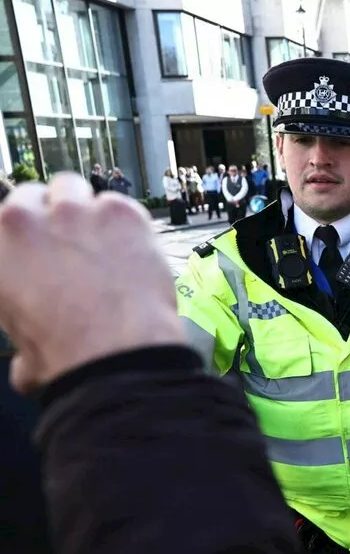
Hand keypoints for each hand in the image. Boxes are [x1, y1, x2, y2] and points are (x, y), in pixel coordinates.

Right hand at [0, 175, 183, 393]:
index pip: (5, 215)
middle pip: (35, 193)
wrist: (114, 351)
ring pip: (74, 188)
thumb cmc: (64, 355)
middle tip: (73, 241)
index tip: (41, 244)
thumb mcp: (22, 350)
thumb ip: (22, 333)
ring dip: (85, 208)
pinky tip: (132, 246)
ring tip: (102, 238)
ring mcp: (74, 210)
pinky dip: (125, 220)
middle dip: (52, 212)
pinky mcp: (120, 211)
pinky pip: (119, 202)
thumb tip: (27, 364)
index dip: (27, 228)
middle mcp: (24, 218)